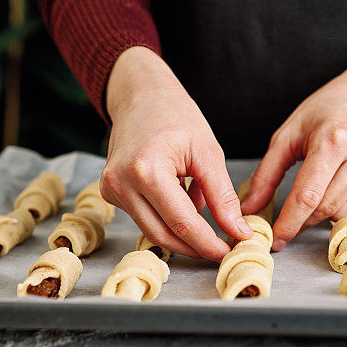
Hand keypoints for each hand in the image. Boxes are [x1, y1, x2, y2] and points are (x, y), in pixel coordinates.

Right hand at [100, 46, 252, 260]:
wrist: (140, 94)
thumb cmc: (175, 115)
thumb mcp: (208, 152)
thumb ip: (222, 196)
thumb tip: (237, 232)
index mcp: (147, 170)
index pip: (183, 223)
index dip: (208, 244)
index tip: (230, 252)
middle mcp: (121, 184)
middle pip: (164, 235)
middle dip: (195, 247)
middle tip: (222, 248)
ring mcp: (110, 190)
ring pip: (152, 231)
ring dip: (182, 231)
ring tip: (205, 214)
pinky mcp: (109, 193)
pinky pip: (144, 217)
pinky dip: (167, 215)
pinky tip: (181, 194)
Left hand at [241, 60, 346, 250]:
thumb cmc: (325, 111)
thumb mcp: (288, 134)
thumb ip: (266, 174)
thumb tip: (250, 208)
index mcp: (333, 140)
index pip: (307, 195)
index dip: (288, 222)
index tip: (275, 239)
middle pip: (325, 208)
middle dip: (301, 223)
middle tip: (283, 227)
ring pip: (342, 212)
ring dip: (319, 216)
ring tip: (306, 204)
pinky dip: (338, 205)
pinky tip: (331, 188)